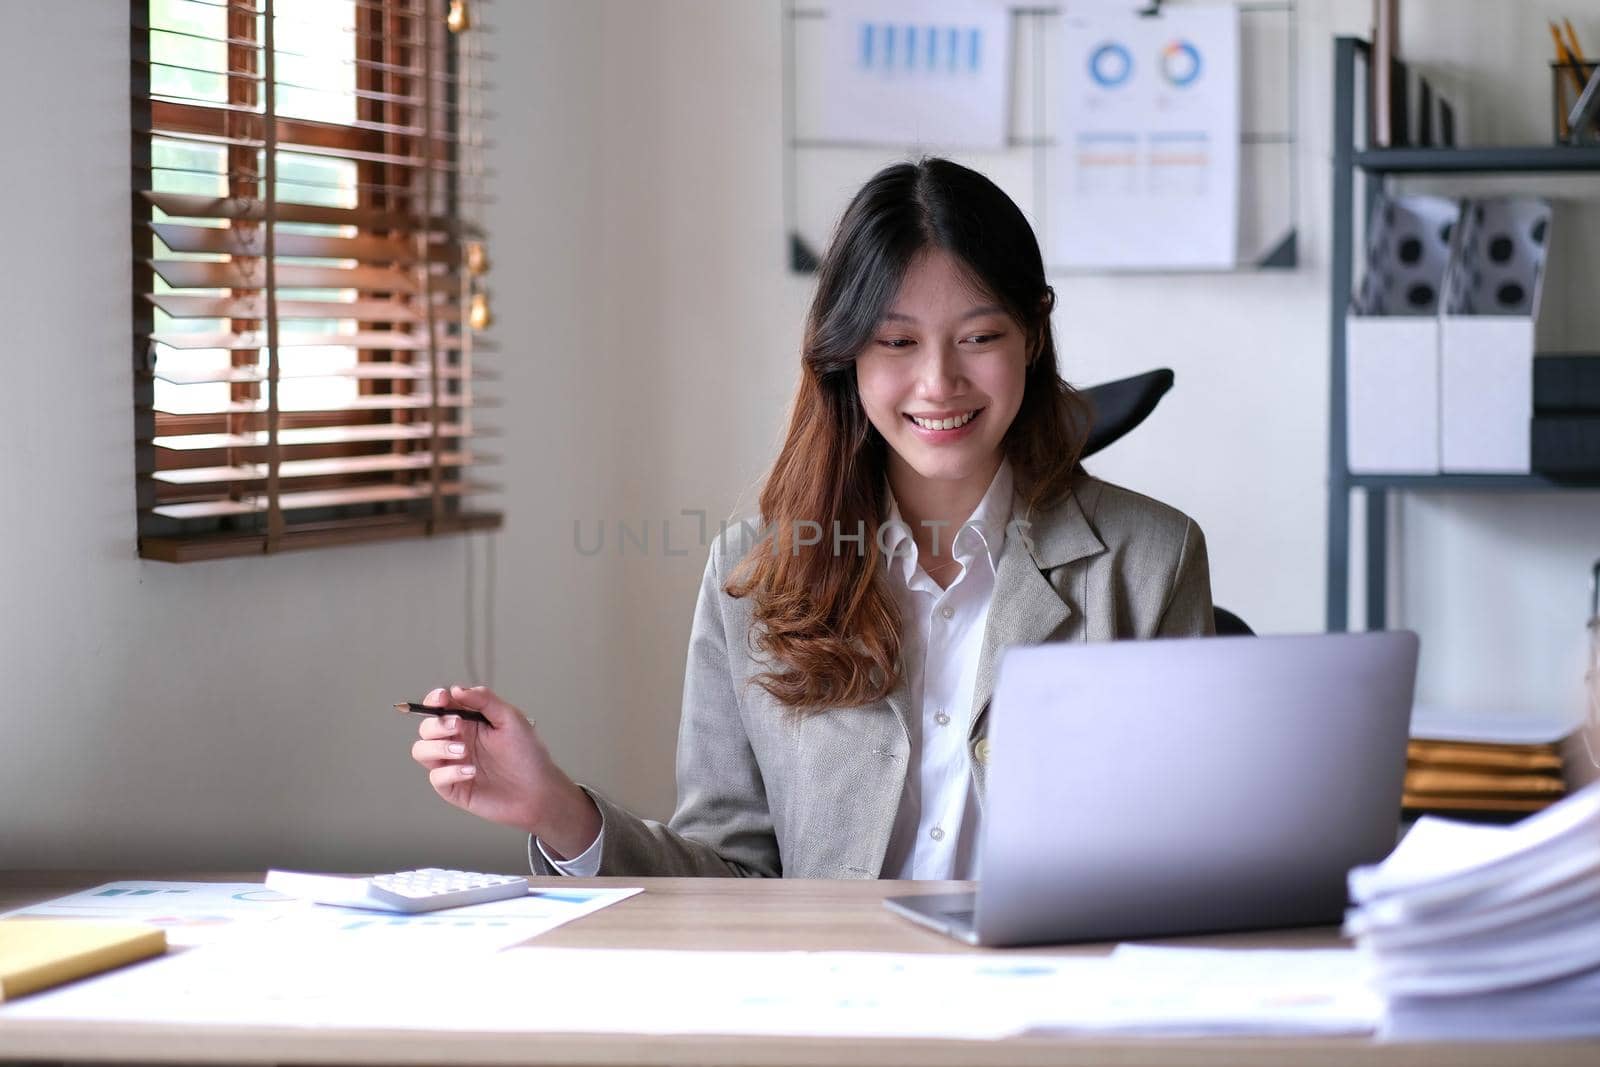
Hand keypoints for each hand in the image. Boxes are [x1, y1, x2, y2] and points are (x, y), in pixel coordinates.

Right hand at [409, 685, 600, 858]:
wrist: (538, 791)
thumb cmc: (527, 754)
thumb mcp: (511, 719)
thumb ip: (485, 700)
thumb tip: (456, 689)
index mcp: (468, 722)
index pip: (441, 706)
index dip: (435, 700)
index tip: (443, 698)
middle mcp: (456, 741)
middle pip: (426, 728)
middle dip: (437, 725)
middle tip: (458, 726)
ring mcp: (452, 764)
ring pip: (422, 751)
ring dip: (437, 747)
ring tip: (463, 751)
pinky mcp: (453, 787)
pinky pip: (436, 777)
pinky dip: (450, 772)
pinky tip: (471, 772)